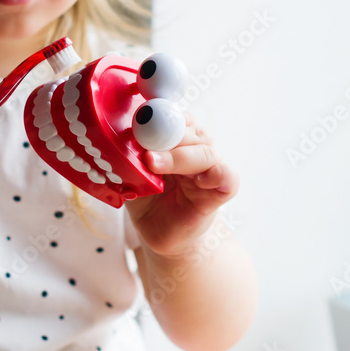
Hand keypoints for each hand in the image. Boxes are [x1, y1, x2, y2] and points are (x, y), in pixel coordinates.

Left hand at [125, 112, 239, 258]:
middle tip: (144, 150)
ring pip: (207, 151)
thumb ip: (129, 157)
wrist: (158, 233)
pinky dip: (216, 175)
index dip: (159, 118)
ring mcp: (208, 171)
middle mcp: (194, 151)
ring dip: (180, 156)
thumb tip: (120, 138)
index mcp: (175, 141)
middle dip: (167, 136)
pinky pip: (229, 178)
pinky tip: (197, 181)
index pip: (175, 118)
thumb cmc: (146, 200)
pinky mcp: (217, 194)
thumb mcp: (131, 174)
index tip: (139, 125)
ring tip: (154, 165)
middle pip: (192, 131)